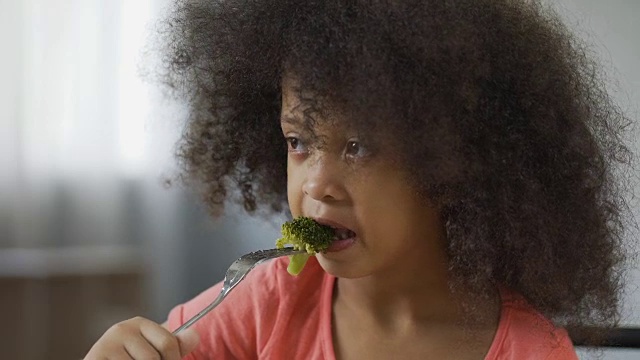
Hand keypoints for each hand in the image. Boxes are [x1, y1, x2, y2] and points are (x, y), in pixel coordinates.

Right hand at [84, 317, 198, 359]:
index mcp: (140, 323)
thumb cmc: (132, 359)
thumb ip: (175, 345)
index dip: (173, 359)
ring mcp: (106, 344)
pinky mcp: (95, 357)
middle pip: (152, 358)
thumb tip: (195, 335)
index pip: (169, 344)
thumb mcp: (154, 350)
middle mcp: (122, 329)